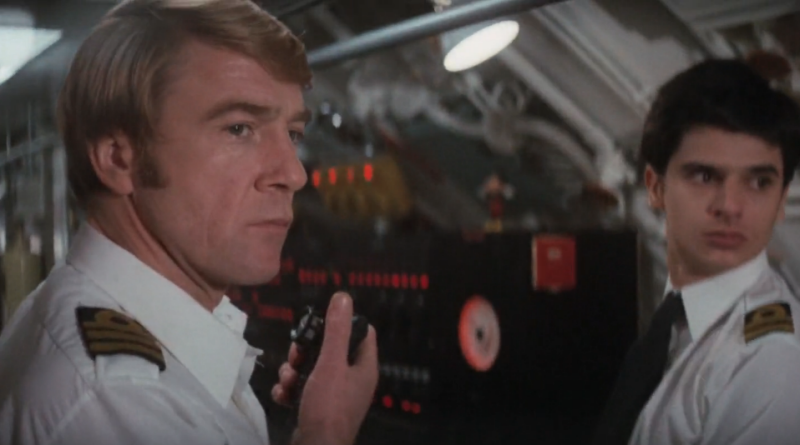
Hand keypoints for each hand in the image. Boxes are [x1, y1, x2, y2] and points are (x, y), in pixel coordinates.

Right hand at [272, 292, 378, 444]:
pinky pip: (302, 389)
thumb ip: (336, 330)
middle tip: (296, 354)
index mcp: (364, 366)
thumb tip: (343, 296)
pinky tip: (283, 394)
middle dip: (307, 349)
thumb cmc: (329, 405)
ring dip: (294, 370)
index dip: (342, 323)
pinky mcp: (317, 408)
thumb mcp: (331, 363)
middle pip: (329, 349)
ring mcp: (335, 395)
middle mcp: (353, 379)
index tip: (321, 321)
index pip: (361, 332)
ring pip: (311, 369)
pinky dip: (290, 389)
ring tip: (288, 379)